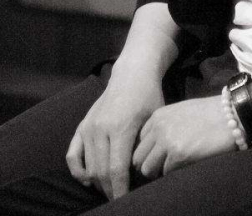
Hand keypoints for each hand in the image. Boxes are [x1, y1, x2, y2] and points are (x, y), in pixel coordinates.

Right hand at [66, 67, 164, 200]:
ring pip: (88, 167)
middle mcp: (100, 128)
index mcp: (120, 127)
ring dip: (97, 183)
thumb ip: (146, 145)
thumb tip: (142, 173)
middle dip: (110, 190)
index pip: (116, 169)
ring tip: (110, 190)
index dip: (120, 189)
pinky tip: (87, 179)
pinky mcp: (82, 126)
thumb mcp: (154, 119)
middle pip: (101, 172)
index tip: (125, 201)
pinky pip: (72, 155)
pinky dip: (78, 171)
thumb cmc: (148, 96)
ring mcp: (88, 127)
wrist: (132, 74)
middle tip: (119, 199)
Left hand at [132, 95, 235, 178]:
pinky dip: (174, 173)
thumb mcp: (181, 112)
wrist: (231, 114)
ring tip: (175, 167)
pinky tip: (187, 164)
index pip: (139, 142)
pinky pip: (166, 173)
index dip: (148, 152)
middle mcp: (159, 128)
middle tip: (164, 166)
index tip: (159, 156)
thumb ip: (164, 125)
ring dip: (159, 171)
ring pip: (147, 169)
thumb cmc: (210, 113)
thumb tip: (155, 146)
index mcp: (158, 116)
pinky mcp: (178, 155)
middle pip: (138, 158)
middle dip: (150, 164)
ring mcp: (167, 141)